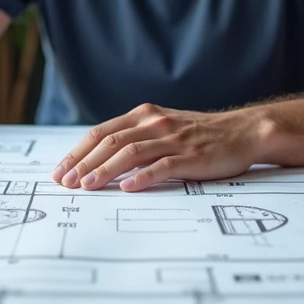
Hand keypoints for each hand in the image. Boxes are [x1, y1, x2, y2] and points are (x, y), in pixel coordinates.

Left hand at [51, 104, 266, 191]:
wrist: (243, 131)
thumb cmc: (200, 135)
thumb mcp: (163, 128)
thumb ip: (135, 138)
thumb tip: (98, 160)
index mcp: (144, 115)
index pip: (102, 133)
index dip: (78, 152)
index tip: (60, 171)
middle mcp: (155, 123)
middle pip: (111, 142)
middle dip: (84, 163)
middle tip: (66, 182)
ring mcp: (173, 138)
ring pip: (131, 153)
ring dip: (106, 170)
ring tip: (88, 187)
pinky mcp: (191, 155)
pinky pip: (163, 166)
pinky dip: (143, 177)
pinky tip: (128, 188)